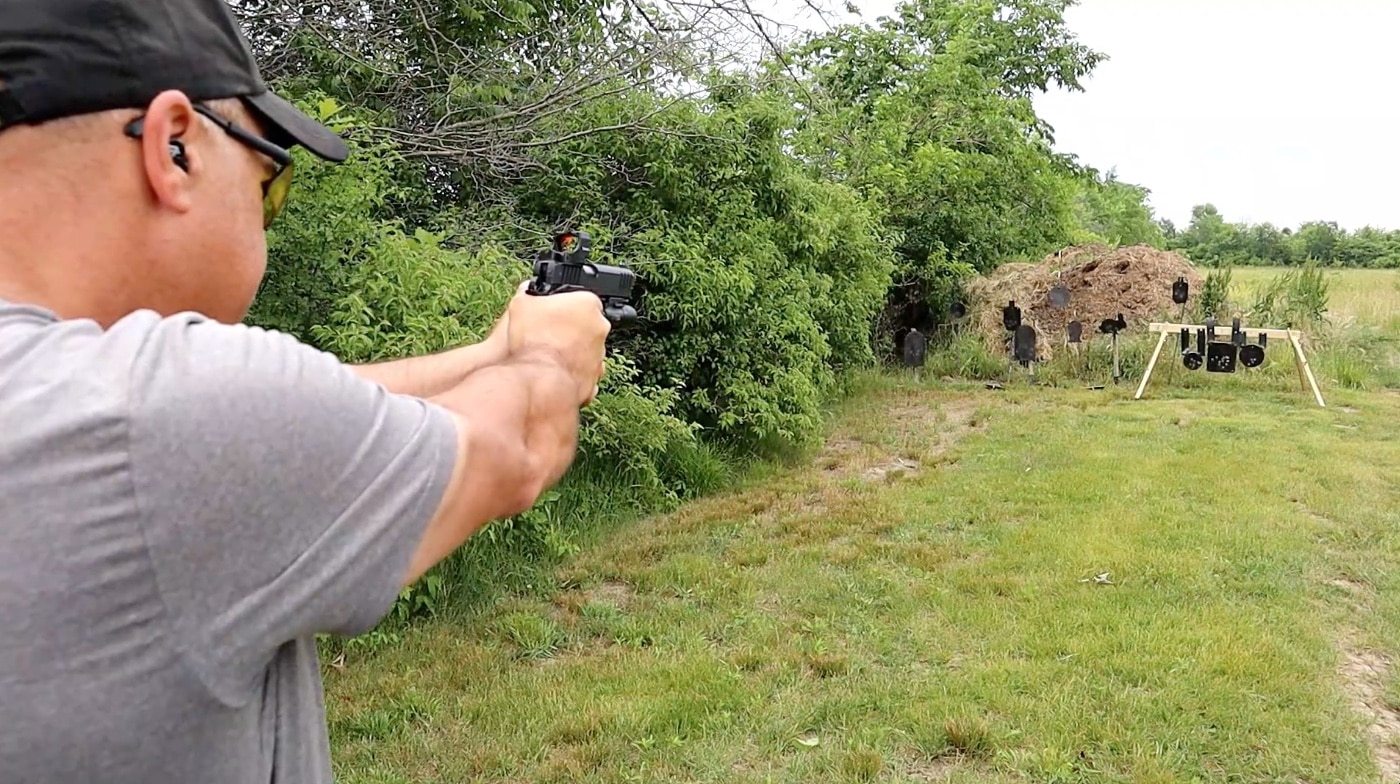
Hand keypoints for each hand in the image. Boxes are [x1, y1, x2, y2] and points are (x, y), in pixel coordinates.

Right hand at [504, 282, 610, 405]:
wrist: (537, 380)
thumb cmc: (532, 341)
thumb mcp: (522, 305)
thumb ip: (529, 295)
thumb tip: (528, 291)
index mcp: (587, 304)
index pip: (582, 299)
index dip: (566, 306)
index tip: (554, 312)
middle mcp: (599, 328)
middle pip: (587, 324)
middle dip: (570, 329)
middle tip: (549, 333)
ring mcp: (600, 355)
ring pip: (586, 350)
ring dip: (571, 351)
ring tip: (548, 355)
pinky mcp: (594, 378)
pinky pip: (583, 373)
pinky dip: (571, 373)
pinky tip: (553, 372)